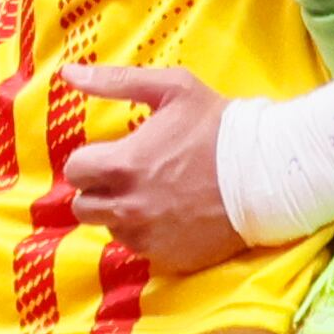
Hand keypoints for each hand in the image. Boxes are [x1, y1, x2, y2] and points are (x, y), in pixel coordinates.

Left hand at [57, 65, 247, 271]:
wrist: (265, 174)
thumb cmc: (217, 126)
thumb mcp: (170, 88)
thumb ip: (115, 81)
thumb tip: (67, 74)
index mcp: (124, 165)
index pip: (75, 171)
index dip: (89, 160)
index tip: (110, 154)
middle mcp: (129, 207)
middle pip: (84, 206)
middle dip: (98, 189)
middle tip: (127, 175)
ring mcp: (148, 237)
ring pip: (111, 229)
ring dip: (120, 213)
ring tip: (151, 193)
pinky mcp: (169, 259)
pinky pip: (140, 249)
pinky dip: (146, 233)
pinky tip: (169, 214)